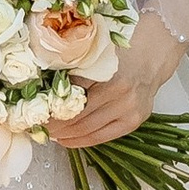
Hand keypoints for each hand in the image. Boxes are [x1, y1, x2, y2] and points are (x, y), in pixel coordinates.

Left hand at [52, 7, 188, 155]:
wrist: (154, 52)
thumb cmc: (122, 49)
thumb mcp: (94, 52)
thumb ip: (73, 69)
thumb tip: (42, 87)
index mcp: (105, 72)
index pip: (69, 97)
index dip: (49, 109)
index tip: (34, 113)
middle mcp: (119, 93)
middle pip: (77, 117)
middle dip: (54, 125)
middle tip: (38, 127)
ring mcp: (129, 109)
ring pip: (88, 130)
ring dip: (65, 135)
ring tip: (50, 134)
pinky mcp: (134, 121)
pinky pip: (103, 137)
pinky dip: (83, 140)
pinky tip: (68, 140)